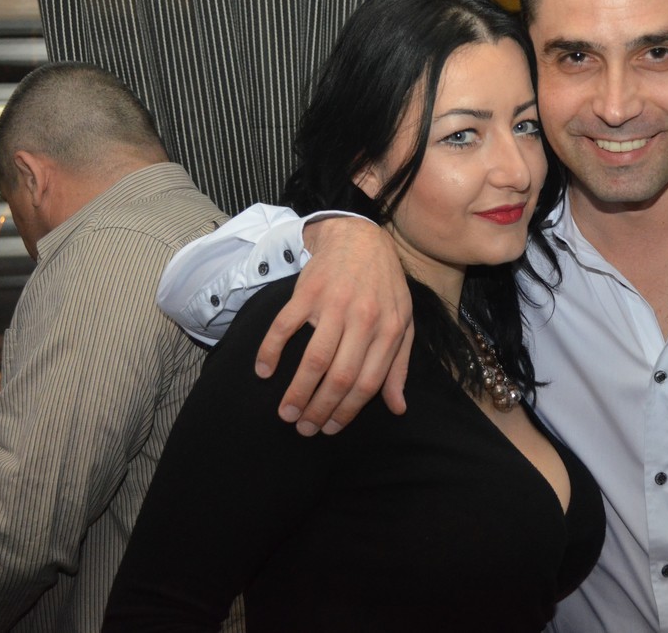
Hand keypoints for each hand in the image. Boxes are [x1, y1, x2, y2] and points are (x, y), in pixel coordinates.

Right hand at [255, 217, 412, 434]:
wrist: (360, 238)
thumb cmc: (384, 287)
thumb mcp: (403, 323)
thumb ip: (399, 366)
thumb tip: (398, 408)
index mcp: (389, 330)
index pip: (368, 383)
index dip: (347, 411)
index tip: (329, 429)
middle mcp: (364, 319)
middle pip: (340, 377)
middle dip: (319, 409)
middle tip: (302, 427)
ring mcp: (334, 304)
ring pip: (314, 359)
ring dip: (297, 391)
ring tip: (285, 412)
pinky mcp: (308, 291)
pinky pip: (285, 327)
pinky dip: (271, 352)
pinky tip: (264, 372)